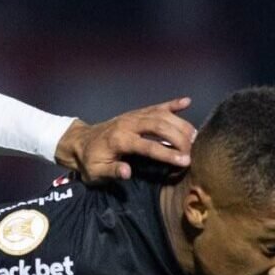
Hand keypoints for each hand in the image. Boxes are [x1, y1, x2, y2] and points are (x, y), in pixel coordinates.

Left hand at [55, 98, 195, 181]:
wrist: (79, 143)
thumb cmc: (89, 161)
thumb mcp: (95, 173)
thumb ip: (112, 171)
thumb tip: (127, 172)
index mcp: (119, 140)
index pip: (148, 146)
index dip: (168, 153)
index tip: (185, 161)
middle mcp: (128, 124)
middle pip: (159, 126)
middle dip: (179, 137)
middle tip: (194, 150)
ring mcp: (133, 116)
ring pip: (160, 115)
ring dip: (179, 123)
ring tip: (195, 136)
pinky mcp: (136, 113)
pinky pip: (156, 107)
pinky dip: (172, 104)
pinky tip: (186, 101)